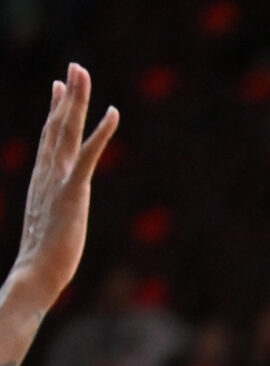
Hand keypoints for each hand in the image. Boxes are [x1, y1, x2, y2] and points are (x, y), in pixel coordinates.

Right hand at [7, 66, 116, 315]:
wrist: (36, 274)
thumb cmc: (44, 258)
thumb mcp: (51, 224)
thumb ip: (54, 210)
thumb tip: (57, 211)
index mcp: (42, 179)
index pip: (48, 137)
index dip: (54, 109)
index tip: (59, 85)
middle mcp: (46, 173)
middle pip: (56, 125)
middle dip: (67, 95)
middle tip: (75, 67)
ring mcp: (58, 181)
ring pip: (66, 131)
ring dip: (77, 100)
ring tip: (82, 73)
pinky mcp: (72, 193)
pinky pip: (88, 156)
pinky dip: (101, 133)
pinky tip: (113, 113)